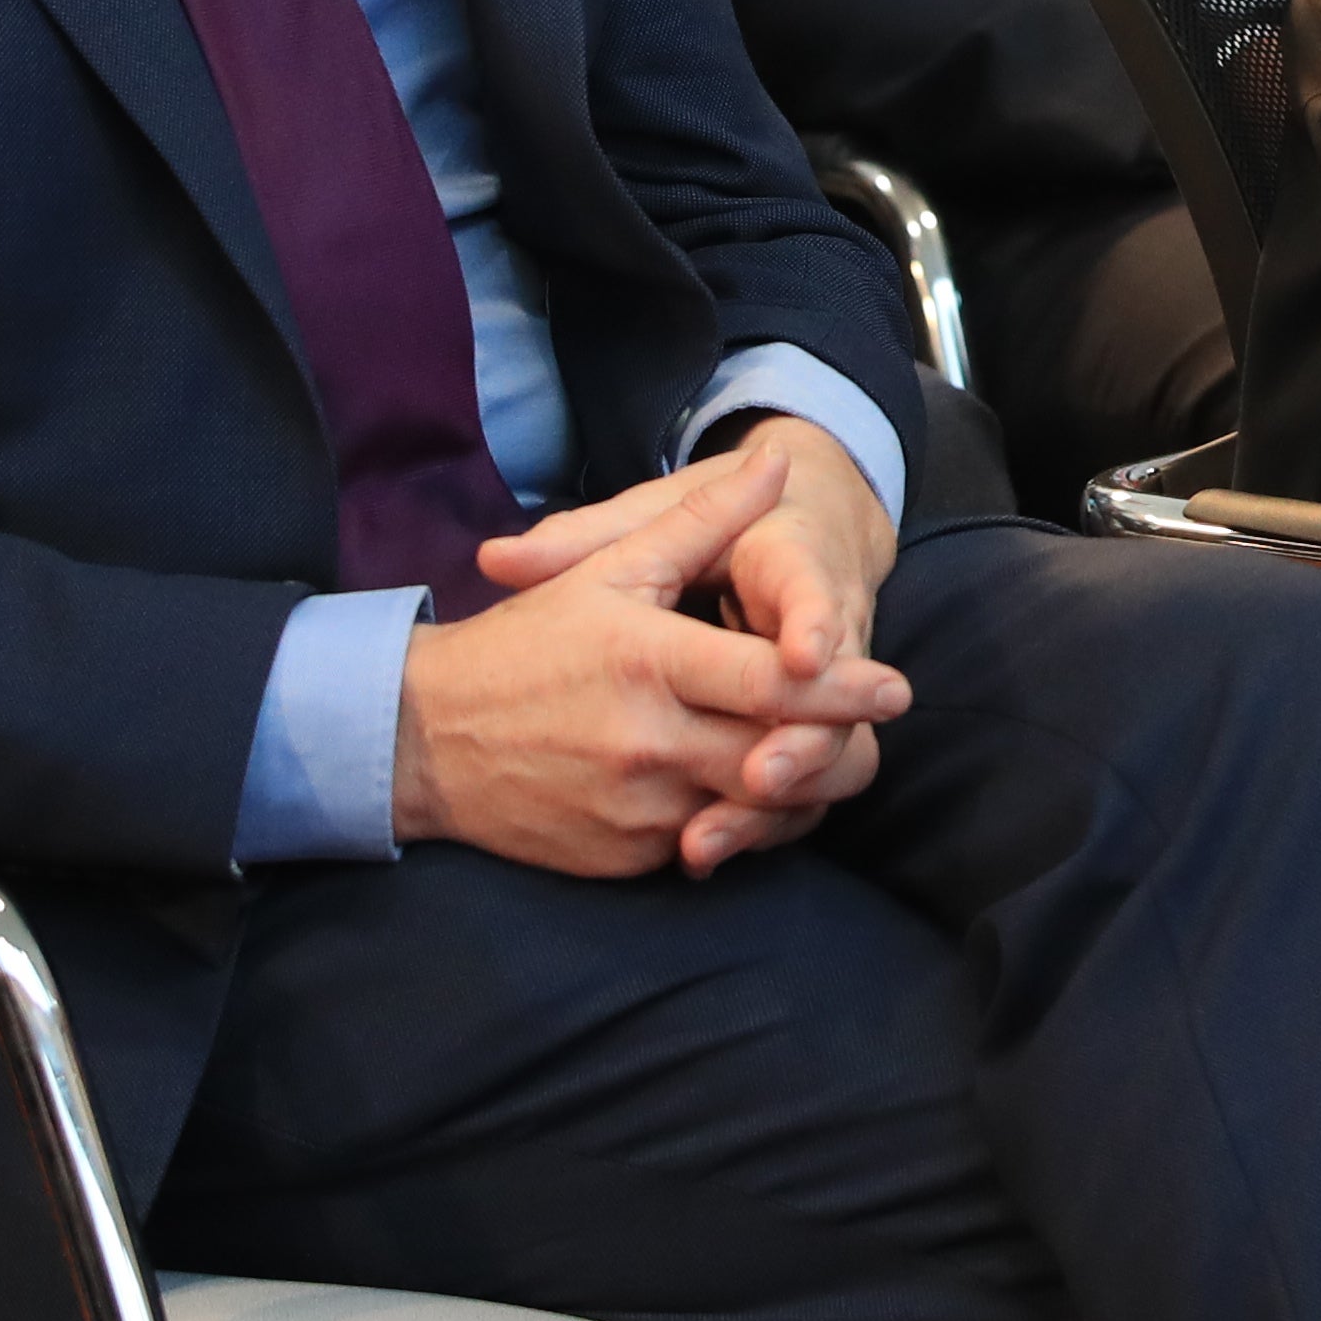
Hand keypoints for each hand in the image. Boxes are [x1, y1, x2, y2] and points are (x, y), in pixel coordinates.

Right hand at [391, 422, 907, 877]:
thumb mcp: (611, 568)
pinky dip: (735, 822)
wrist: (425, 740)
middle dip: (838, 751)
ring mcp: (635, 809)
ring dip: (794, 793)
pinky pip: (702, 843)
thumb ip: (703, 520)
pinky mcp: (621, 856)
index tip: (896, 689)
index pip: (769, 683)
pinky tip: (748, 792)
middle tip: (874, 729)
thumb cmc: (527, 644)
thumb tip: (776, 463)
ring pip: (748, 813)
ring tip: (821, 761)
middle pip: (775, 758)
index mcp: (651, 661)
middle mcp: (648, 741)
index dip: (841, 690)